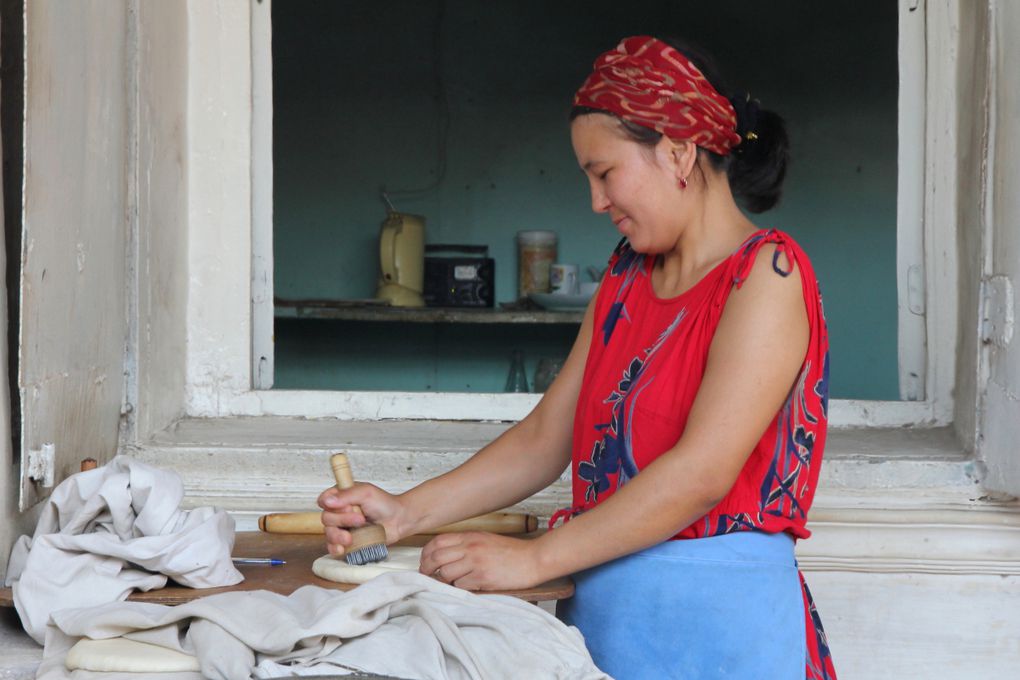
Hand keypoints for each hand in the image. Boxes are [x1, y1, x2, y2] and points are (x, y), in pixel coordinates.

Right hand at [317, 483, 406, 557]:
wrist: (398, 520)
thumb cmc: (384, 504)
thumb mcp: (366, 493)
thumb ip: (346, 495)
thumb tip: (327, 501)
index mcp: (341, 497)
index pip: (323, 500)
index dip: (329, 505)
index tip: (346, 507)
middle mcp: (339, 512)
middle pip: (326, 518)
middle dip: (342, 520)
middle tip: (360, 519)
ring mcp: (342, 527)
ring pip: (328, 533)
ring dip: (338, 536)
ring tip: (351, 537)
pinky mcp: (346, 541)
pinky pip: (333, 547)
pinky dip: (335, 549)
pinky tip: (342, 549)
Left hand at [418, 532, 544, 590]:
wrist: (532, 559)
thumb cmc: (511, 552)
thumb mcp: (486, 540)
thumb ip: (466, 545)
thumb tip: (447, 556)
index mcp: (470, 537)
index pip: (437, 542)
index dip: (426, 553)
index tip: (425, 562)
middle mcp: (470, 547)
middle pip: (436, 557)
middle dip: (427, 569)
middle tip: (427, 576)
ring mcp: (476, 562)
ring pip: (445, 573)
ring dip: (442, 581)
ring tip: (446, 584)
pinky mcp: (482, 577)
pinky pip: (460, 585)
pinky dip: (458, 588)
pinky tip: (463, 588)